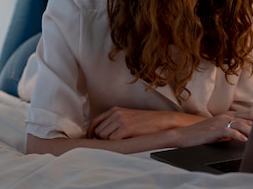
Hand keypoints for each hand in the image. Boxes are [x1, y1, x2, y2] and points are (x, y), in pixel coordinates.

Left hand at [88, 107, 203, 139]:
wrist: (162, 121)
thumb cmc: (145, 122)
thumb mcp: (127, 117)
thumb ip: (114, 122)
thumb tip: (100, 135)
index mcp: (114, 110)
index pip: (94, 122)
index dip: (90, 133)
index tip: (91, 140)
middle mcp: (116, 113)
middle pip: (98, 131)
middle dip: (102, 139)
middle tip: (113, 142)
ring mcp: (120, 120)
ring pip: (103, 136)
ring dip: (110, 142)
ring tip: (122, 141)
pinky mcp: (126, 128)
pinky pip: (112, 140)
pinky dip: (117, 143)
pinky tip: (125, 142)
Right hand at [173, 114, 252, 147]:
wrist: (185, 135)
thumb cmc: (202, 134)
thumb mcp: (219, 129)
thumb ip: (231, 128)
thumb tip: (245, 134)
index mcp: (227, 115)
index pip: (247, 114)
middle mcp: (225, 116)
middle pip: (247, 117)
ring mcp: (220, 122)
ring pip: (240, 124)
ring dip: (251, 130)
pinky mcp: (215, 130)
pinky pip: (230, 131)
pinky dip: (238, 135)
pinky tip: (244, 140)